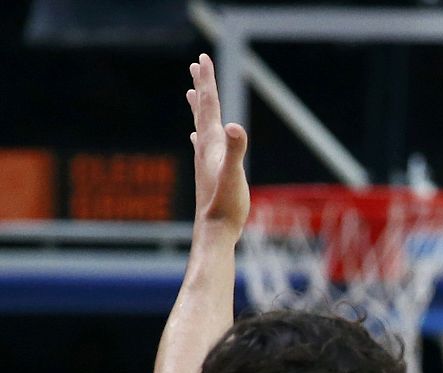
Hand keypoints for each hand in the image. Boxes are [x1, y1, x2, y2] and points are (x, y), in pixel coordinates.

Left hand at [186, 54, 248, 236]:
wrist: (214, 231)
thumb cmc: (226, 206)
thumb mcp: (235, 175)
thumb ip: (236, 150)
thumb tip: (236, 127)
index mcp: (212, 143)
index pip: (209, 105)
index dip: (207, 81)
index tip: (202, 58)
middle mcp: (206, 148)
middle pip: (203, 110)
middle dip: (202, 86)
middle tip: (198, 64)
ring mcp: (206, 160)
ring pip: (201, 125)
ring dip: (199, 107)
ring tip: (194, 93)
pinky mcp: (209, 173)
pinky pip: (203, 145)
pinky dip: (201, 134)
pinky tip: (196, 137)